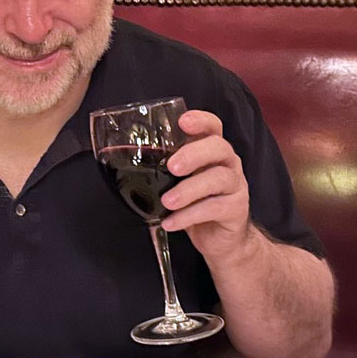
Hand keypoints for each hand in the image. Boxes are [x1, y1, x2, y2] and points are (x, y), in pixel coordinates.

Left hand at [160, 110, 250, 263]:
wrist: (219, 237)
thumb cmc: (194, 202)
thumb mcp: (177, 181)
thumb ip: (161, 168)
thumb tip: (120, 159)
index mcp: (211, 151)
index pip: (213, 126)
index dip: (201, 120)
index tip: (182, 122)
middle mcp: (227, 163)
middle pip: (219, 147)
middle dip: (194, 154)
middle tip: (172, 166)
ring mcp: (235, 185)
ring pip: (218, 178)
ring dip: (189, 189)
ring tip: (167, 201)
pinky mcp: (236, 209)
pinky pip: (214, 208)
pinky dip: (189, 216)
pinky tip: (171, 222)